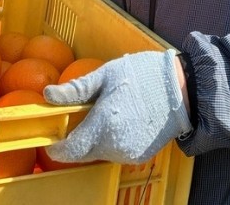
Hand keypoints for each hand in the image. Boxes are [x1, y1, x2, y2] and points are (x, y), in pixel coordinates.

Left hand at [43, 49, 191, 163]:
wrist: (181, 88)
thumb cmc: (142, 75)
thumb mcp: (107, 74)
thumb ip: (77, 89)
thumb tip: (48, 94)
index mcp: (103, 124)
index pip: (70, 150)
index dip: (57, 147)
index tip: (53, 138)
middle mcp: (114, 145)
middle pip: (84, 152)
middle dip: (77, 139)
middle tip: (81, 117)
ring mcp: (128, 153)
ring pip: (100, 152)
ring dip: (95, 139)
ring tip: (105, 114)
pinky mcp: (140, 156)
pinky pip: (116, 152)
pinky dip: (112, 141)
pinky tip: (122, 120)